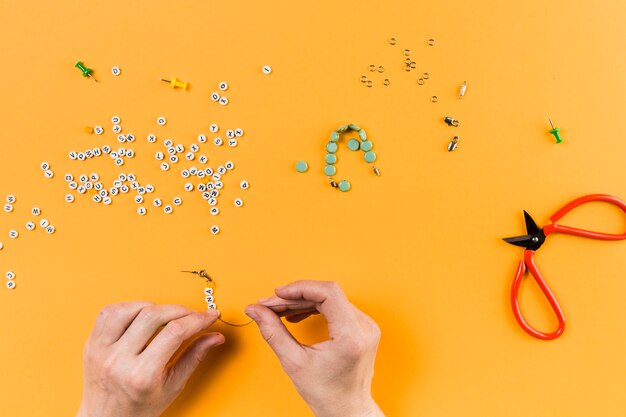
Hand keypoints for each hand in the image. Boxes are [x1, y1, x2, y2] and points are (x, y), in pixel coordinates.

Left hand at [77, 302, 224, 416]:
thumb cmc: (139, 407)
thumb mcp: (173, 387)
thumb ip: (194, 357)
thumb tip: (215, 336)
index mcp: (141, 376)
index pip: (175, 332)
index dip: (197, 319)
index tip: (209, 315)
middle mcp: (118, 361)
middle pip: (153, 316)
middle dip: (180, 310)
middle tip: (192, 314)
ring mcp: (101, 350)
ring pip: (130, 309)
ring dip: (153, 306)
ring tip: (166, 315)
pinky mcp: (91, 343)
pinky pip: (109, 312)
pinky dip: (128, 307)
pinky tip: (141, 314)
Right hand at [245, 281, 383, 416]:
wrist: (347, 409)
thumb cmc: (326, 392)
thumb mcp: (294, 362)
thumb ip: (273, 332)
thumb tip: (254, 310)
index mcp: (351, 335)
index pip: (328, 293)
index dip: (300, 288)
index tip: (277, 293)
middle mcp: (364, 326)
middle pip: (326, 294)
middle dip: (294, 297)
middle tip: (268, 305)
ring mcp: (365, 325)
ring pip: (330, 299)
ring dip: (301, 301)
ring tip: (277, 311)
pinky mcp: (361, 326)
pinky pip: (335, 307)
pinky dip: (313, 308)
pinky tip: (294, 315)